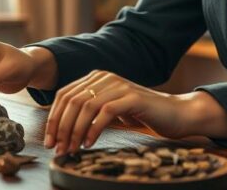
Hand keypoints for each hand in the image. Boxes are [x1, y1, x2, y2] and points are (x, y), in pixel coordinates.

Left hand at [43, 70, 192, 154]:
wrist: (176, 113)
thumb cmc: (143, 114)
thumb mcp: (112, 110)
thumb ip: (91, 112)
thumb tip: (63, 132)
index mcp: (97, 78)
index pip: (65, 95)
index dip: (53, 119)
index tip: (50, 141)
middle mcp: (105, 77)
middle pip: (72, 101)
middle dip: (61, 127)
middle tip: (58, 149)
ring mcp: (119, 85)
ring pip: (85, 106)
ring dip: (74, 131)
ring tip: (71, 149)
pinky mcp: (132, 97)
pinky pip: (105, 112)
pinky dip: (93, 129)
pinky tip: (89, 143)